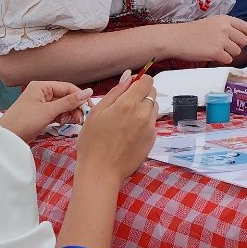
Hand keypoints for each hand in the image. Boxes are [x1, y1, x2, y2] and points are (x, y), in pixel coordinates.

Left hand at [0, 80, 93, 141]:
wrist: (7, 137)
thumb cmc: (25, 121)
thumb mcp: (48, 111)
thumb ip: (69, 102)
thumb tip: (88, 92)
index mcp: (42, 86)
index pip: (67, 87)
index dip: (79, 96)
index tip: (89, 108)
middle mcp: (42, 93)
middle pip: (66, 97)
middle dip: (74, 107)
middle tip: (80, 119)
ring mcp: (41, 104)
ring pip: (62, 106)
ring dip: (70, 113)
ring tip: (73, 122)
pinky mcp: (41, 115)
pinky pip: (57, 113)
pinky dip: (62, 118)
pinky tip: (64, 123)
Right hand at [77, 71, 157, 185]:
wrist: (101, 171)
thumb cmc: (93, 142)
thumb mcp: (97, 112)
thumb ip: (116, 91)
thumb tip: (129, 76)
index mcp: (129, 104)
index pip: (147, 81)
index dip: (139, 81)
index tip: (130, 87)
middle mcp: (144, 114)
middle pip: (152, 93)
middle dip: (141, 94)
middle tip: (124, 105)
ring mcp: (150, 128)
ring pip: (153, 108)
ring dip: (144, 108)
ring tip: (125, 120)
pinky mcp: (152, 140)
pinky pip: (152, 124)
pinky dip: (144, 123)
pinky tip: (129, 132)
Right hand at [174, 15, 246, 64]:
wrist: (176, 38)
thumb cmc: (193, 32)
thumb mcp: (212, 22)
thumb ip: (227, 27)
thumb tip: (243, 37)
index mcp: (225, 19)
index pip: (246, 28)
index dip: (243, 36)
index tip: (235, 40)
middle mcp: (225, 28)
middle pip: (244, 41)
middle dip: (237, 46)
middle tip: (225, 48)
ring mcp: (221, 40)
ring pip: (237, 52)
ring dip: (228, 54)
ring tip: (216, 51)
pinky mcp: (216, 52)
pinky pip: (228, 60)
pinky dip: (221, 60)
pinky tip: (212, 56)